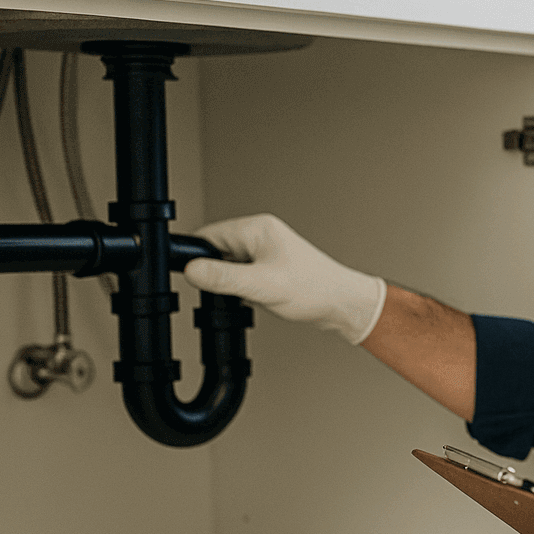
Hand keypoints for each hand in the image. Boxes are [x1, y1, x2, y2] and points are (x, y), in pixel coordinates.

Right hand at [182, 213, 386, 343]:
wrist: (341, 305)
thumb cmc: (314, 289)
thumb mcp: (261, 285)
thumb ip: (224, 278)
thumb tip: (192, 270)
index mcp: (257, 228)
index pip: (208, 236)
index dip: (197, 258)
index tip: (198, 278)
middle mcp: (259, 235)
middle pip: (216, 252)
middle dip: (218, 275)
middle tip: (236, 291)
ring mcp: (264, 252)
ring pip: (228, 267)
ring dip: (232, 284)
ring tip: (254, 294)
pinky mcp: (268, 267)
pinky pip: (241, 277)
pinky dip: (244, 290)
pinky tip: (259, 298)